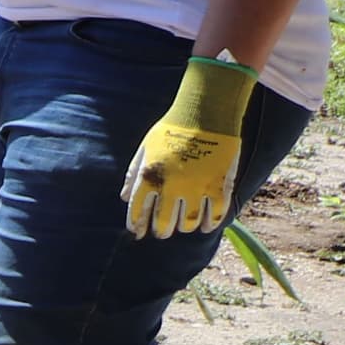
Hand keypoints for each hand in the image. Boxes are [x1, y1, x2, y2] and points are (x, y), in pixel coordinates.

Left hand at [125, 56, 256, 239]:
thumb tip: (124, 199)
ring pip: (189, 223)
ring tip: (182, 225)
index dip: (136, 226)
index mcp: (149, 177)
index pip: (138, 212)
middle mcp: (171, 186)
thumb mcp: (145, 148)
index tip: (138, 232)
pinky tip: (205, 226)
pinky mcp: (219, 184)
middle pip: (164, 223)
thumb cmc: (171, 129)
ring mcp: (197, 187)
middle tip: (162, 232)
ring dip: (184, 227)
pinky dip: (210, 224)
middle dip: (160, 231)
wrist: (205, 112)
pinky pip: (216, 214)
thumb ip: (133, 174)